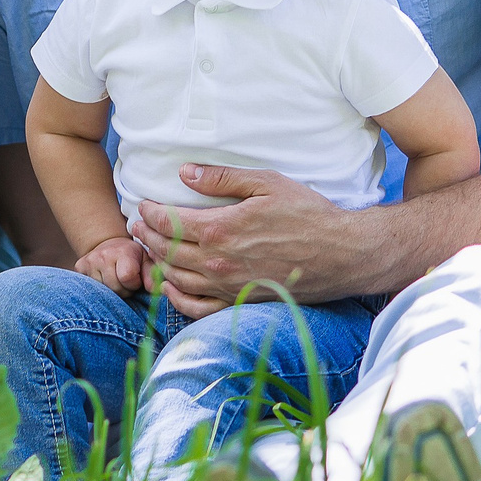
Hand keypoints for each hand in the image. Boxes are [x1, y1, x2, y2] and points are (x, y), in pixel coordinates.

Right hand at [74, 235, 149, 293]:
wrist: (109, 244)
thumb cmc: (131, 257)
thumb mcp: (146, 261)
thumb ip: (151, 274)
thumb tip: (155, 288)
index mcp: (122, 252)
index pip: (127, 278)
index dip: (134, 283)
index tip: (135, 279)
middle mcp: (102, 255)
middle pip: (115, 288)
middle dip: (123, 290)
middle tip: (125, 281)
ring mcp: (88, 262)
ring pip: (102, 292)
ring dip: (111, 291)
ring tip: (114, 280)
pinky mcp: (78, 267)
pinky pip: (90, 289)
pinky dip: (99, 289)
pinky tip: (103, 280)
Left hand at [130, 163, 371, 318]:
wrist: (343, 253)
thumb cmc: (308, 213)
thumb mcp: (266, 183)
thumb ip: (221, 178)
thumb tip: (184, 172)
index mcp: (221, 229)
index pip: (168, 222)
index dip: (150, 212)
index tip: (144, 204)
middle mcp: (219, 262)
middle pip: (166, 251)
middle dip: (146, 236)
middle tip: (138, 224)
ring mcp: (228, 286)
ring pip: (176, 279)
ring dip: (156, 264)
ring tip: (148, 250)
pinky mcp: (241, 302)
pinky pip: (198, 307)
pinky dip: (177, 298)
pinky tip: (170, 286)